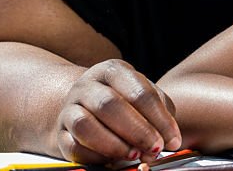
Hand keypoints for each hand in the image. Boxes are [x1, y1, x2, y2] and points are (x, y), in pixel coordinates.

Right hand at [54, 59, 180, 164]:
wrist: (84, 105)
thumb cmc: (123, 101)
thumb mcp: (143, 95)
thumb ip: (160, 113)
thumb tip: (169, 139)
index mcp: (113, 71)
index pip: (139, 92)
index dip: (159, 118)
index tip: (172, 140)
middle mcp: (87, 85)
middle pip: (110, 105)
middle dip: (137, 131)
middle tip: (155, 149)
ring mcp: (70, 108)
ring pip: (85, 125)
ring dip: (113, 144)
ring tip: (133, 155)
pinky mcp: (60, 133)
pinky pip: (73, 146)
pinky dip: (94, 156)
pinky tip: (112, 160)